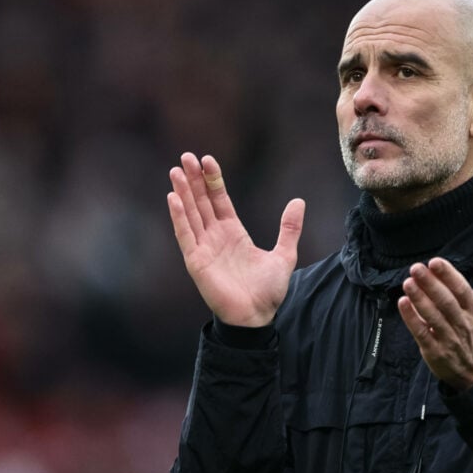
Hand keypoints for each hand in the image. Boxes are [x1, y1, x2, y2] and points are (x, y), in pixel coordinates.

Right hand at [167, 152, 304, 326]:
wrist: (258, 317)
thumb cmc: (268, 291)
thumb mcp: (284, 255)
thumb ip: (289, 229)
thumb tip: (299, 201)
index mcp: (233, 233)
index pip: (219, 200)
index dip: (213, 180)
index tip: (208, 159)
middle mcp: (216, 237)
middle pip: (201, 202)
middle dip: (194, 179)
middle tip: (186, 155)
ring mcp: (204, 248)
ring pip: (190, 214)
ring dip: (183, 192)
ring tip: (176, 170)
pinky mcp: (196, 262)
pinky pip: (185, 235)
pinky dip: (179, 217)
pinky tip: (173, 198)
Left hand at [397, 241, 472, 391]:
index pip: (462, 290)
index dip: (448, 276)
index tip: (435, 262)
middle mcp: (464, 324)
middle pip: (446, 302)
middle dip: (431, 284)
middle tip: (416, 268)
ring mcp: (449, 339)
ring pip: (433, 317)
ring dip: (419, 299)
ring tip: (408, 282)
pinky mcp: (434, 351)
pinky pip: (422, 333)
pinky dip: (412, 318)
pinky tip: (402, 303)